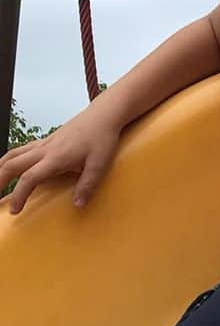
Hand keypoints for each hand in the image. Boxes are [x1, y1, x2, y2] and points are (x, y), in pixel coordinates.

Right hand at [0, 113, 121, 213]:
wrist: (103, 115)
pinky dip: (11, 158)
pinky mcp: (47, 140)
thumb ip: (88, 185)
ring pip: (13, 154)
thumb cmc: (102, 138)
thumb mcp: (100, 164)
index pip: (29, 178)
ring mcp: (44, 143)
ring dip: (1, 168)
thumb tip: (78, 205)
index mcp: (55, 158)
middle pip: (12, 165)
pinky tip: (12, 166)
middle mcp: (44, 149)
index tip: (15, 210)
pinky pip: (22, 149)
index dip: (19, 195)